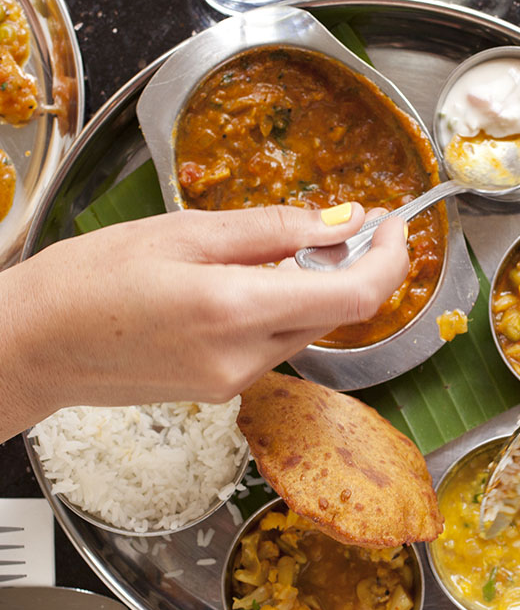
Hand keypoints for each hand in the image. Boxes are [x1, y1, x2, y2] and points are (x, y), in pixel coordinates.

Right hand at [0, 203, 408, 440]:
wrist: (33, 346)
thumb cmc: (88, 280)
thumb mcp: (183, 231)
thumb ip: (272, 229)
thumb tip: (341, 222)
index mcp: (235, 311)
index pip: (353, 296)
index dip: (389, 259)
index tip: (394, 224)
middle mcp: (244, 359)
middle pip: (336, 313)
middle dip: (353, 266)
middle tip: (347, 221)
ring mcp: (234, 382)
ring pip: (307, 328)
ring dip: (315, 286)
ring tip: (288, 244)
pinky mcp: (221, 389)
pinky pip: (274, 344)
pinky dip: (281, 308)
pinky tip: (252, 280)